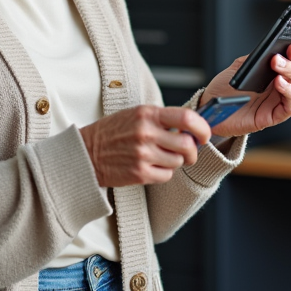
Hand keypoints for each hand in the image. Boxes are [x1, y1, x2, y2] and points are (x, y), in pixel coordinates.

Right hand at [80, 106, 207, 186]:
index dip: (202, 127)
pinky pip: (167, 175)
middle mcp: (146, 133)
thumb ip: (162, 118)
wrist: (86, 153)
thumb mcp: (136, 114)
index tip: (204, 134)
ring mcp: (143, 154)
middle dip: (192, 150)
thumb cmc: (113, 132)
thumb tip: (192, 126)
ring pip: (179, 162)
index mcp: (147, 114)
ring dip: (175, 162)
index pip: (186, 117)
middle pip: (188, 144)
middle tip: (188, 151)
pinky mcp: (139, 173)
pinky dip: (164, 173)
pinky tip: (152, 166)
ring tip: (161, 157)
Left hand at [200, 43, 290, 137]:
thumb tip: (267, 49)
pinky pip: (290, 106)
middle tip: (279, 57)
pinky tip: (279, 83)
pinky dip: (289, 93)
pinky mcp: (274, 115)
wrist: (211, 110)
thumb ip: (253, 59)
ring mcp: (277, 100)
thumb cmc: (224, 90)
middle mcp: (278, 85)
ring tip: (277, 67)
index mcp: (272, 72)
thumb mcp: (237, 68)